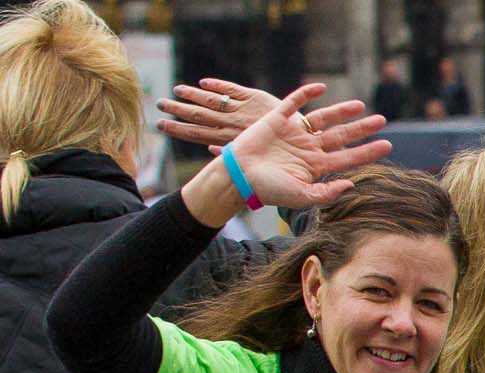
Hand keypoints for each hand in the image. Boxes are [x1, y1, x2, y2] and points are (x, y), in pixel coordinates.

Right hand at [157, 78, 278, 145]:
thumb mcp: (250, 153)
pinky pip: (231, 89)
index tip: (160, 126)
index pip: (197, 134)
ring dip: (192, 95)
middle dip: (178, 110)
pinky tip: (203, 83)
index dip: (178, 130)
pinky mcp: (253, 96)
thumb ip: (229, 150)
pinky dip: (217, 85)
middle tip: (159, 104)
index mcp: (230, 140)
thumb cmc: (275, 149)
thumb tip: (209, 149)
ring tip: (176, 91)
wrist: (302, 136)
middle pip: (199, 115)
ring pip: (212, 100)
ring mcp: (242, 109)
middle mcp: (233, 124)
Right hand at [187, 84, 388, 224]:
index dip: (368, 151)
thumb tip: (352, 185)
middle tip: (382, 120)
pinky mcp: (277, 119)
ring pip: (323, 119)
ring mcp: (294, 133)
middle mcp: (309, 148)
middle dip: (361, 129)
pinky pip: (294, 103)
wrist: (239, 176)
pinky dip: (306, 94)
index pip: (348, 157)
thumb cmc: (269, 190)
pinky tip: (321, 88)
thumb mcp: (301, 196)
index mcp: (317, 167)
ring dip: (341, 111)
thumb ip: (327, 193)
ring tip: (360, 105)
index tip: (388, 145)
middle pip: (341, 136)